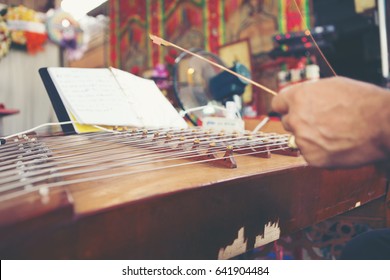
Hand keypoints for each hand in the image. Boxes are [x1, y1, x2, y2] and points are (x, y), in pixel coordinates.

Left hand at [271, 76, 389, 167]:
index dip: (286, 106)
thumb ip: (309, 93)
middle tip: (321, 122)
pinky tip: (336, 144)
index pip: (277, 104)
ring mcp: (303, 140)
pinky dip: (320, 152)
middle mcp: (296, 119)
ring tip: (334, 133)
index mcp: (299, 98)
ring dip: (310, 138)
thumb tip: (298, 99)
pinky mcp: (313, 158)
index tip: (290, 110)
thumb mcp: (332, 86)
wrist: (383, 124)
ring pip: (298, 139)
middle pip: (287, 122)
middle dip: (300, 122)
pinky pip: (309, 154)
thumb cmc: (363, 102)